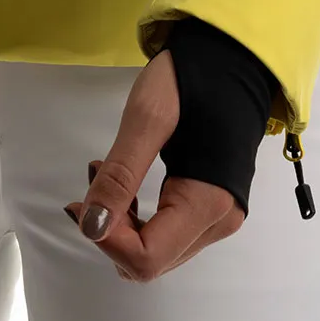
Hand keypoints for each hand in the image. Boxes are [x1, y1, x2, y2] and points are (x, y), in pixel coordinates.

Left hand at [63, 51, 245, 281]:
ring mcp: (218, 218)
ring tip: (106, 172)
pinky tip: (125, 184)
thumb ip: (120, 177)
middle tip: (94, 176)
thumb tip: (91, 228)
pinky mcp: (211, 209)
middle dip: (110, 229)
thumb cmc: (193, 80)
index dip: (106, 239)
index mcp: (208, 203)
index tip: (85, 198)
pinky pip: (164, 235)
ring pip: (154, 252)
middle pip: (149, 261)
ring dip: (120, 224)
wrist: (234, 59)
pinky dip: (135, 218)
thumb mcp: (148, 119)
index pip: (147, 260)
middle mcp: (219, 222)